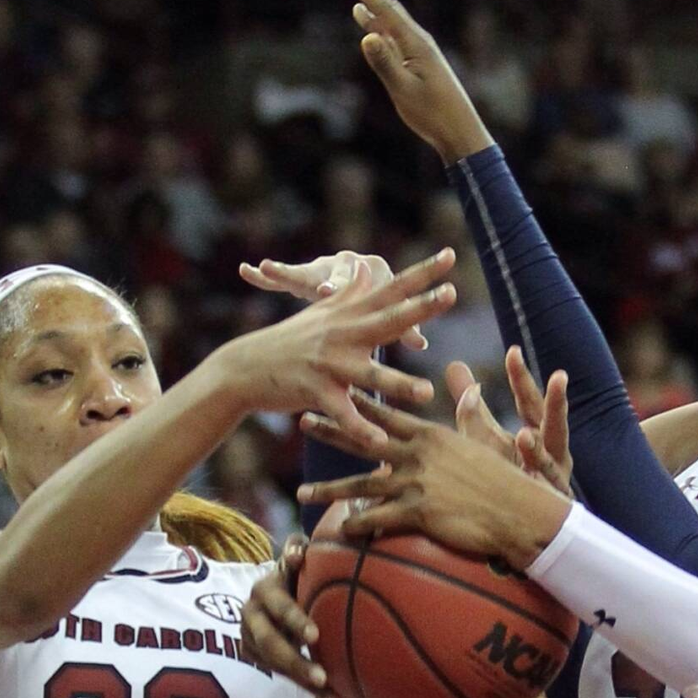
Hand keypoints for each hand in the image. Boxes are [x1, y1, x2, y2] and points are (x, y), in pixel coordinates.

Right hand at [218, 247, 455, 440]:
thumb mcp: (322, 314)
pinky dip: (359, 428)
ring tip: (427, 392)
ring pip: (369, 373)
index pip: (391, 290)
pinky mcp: (314, 390)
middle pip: (388, 319)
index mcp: (350, 316)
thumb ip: (349, 294)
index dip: (421, 274)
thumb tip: (366, 267)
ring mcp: (329, 363)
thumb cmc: (290, 341)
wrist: (246, 367)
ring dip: (399, 383)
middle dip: (420, 307)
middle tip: (451, 294)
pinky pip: (342, 413)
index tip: (450, 255)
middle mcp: (343, 334)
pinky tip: (379, 442)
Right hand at [240, 536, 326, 697]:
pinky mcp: (254, 654)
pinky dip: (309, 690)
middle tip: (322, 677)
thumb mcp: (298, 556)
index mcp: (265, 589)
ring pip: (276, 665)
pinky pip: (282, 676)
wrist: (278, 589)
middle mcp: (251, 614)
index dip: (294, 620)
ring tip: (335, 697)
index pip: (279, 606)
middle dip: (296, 662)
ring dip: (304, 682)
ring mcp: (250, 637)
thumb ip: (298, 549)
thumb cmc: (299, 570)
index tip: (315, 635)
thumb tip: (298, 552)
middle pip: (272, 644)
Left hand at [300, 394, 571, 567]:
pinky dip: (356, 526)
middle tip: (304, 421)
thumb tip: (470, 387)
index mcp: (429, 435)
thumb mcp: (484, 440)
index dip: (359, 402)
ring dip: (329, 489)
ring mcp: (414, 484)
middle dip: (331, 430)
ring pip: (360, 484)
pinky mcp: (417, 513)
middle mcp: (416, 455)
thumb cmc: (506, 478)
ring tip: (302, 493)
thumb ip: (470, 414)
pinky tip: (339, 532)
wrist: (518, 510)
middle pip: (363, 439)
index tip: (337, 391)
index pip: (386, 413)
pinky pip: (376, 519)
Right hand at [327, 0, 493, 164]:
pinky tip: (361, 13)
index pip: (382, 7)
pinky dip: (372, 18)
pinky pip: (387, 32)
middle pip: (384, 0)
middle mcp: (414, 38)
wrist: (459, 132)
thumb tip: (366, 35)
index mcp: (414, 42)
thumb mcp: (405, 91)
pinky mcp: (411, 59)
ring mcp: (413, 47)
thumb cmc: (434, 115)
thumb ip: (385, 63)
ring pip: (385, 12)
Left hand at [445, 347, 572, 495]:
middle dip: (556, 402)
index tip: (512, 352)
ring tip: (525, 436)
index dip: (521, 379)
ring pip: (549, 461)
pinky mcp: (548, 506)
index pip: (528, 401)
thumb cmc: (509, 478)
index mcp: (536, 434)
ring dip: (538, 450)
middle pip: (551, 423)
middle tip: (559, 377)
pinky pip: (541, 496)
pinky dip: (534, 490)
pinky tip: (526, 485)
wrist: (526, 527)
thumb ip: (473, 407)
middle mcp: (549, 453)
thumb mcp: (488, 439)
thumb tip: (454, 365)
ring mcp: (552, 480)